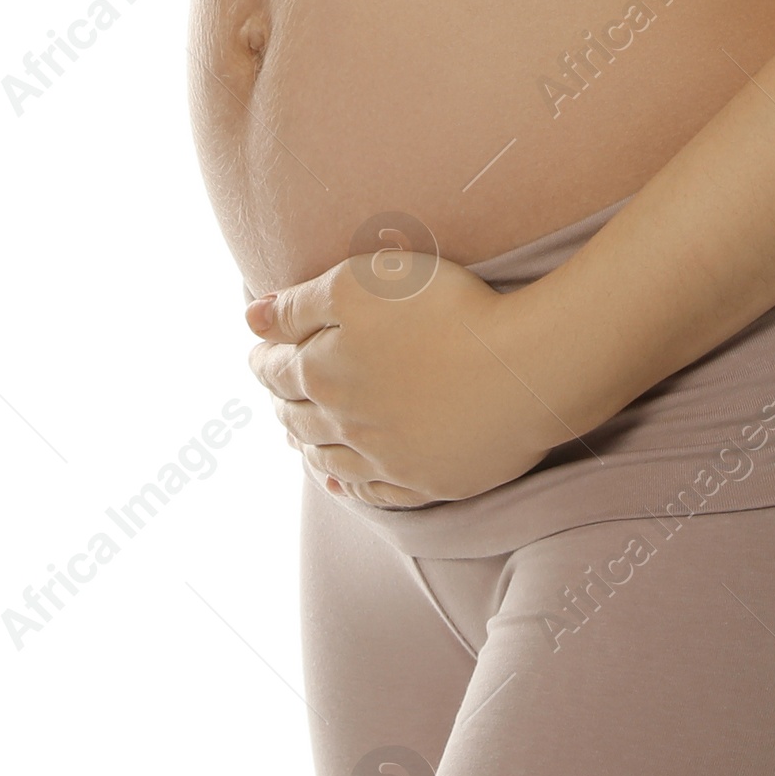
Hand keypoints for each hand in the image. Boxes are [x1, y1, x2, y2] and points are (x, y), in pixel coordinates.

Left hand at [245, 251, 566, 506]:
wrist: (523, 368)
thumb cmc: (444, 310)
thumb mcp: (362, 282)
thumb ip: (301, 302)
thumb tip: (252, 320)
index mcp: (324, 373)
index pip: (276, 369)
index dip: (264, 356)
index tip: (259, 350)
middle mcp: (345, 425)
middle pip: (298, 416)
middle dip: (281, 400)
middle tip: (275, 392)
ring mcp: (386, 460)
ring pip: (328, 459)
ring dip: (307, 445)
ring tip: (296, 436)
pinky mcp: (427, 482)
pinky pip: (375, 493)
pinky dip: (350, 487)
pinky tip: (341, 484)